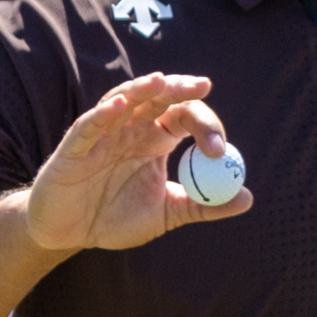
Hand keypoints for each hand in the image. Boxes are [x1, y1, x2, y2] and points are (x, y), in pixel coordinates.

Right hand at [27, 71, 251, 251]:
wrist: (70, 235)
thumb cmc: (115, 217)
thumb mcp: (167, 213)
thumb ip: (204, 205)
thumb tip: (247, 197)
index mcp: (155, 140)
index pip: (184, 116)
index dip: (205, 124)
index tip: (219, 148)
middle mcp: (131, 129)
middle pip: (158, 98)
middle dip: (179, 89)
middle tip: (202, 87)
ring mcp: (102, 134)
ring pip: (123, 100)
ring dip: (142, 89)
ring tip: (161, 82)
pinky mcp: (75, 147)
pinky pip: (89, 125)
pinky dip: (103, 114)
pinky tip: (120, 106)